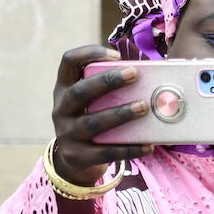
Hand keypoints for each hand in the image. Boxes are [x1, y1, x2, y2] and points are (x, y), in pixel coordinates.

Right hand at [51, 45, 152, 186]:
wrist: (75, 159)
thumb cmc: (93, 119)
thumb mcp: (91, 102)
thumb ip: (109, 88)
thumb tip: (152, 76)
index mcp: (65, 89)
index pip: (68, 62)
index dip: (89, 53)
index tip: (116, 55)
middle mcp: (61, 109)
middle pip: (79, 92)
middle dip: (107, 82)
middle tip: (134, 74)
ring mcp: (67, 134)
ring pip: (92, 123)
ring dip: (120, 113)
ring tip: (144, 107)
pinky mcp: (79, 156)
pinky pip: (106, 153)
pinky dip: (128, 149)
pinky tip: (148, 145)